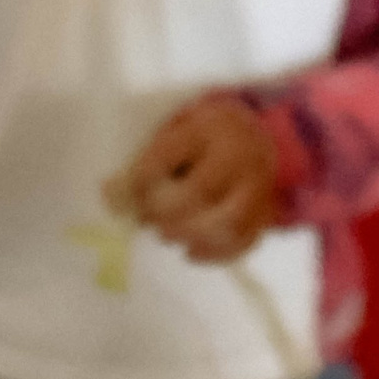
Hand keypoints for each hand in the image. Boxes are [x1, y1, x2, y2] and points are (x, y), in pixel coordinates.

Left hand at [107, 95, 282, 263]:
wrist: (255, 135)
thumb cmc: (202, 137)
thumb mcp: (174, 133)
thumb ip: (144, 160)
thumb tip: (112, 193)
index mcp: (210, 125)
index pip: (168, 156)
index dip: (141, 181)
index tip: (130, 193)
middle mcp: (241, 152)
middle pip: (200, 192)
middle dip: (164, 213)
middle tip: (147, 219)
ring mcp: (260, 183)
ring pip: (228, 222)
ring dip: (188, 235)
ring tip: (168, 234)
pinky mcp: (266, 210)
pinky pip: (244, 240)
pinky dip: (214, 254)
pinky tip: (190, 251)